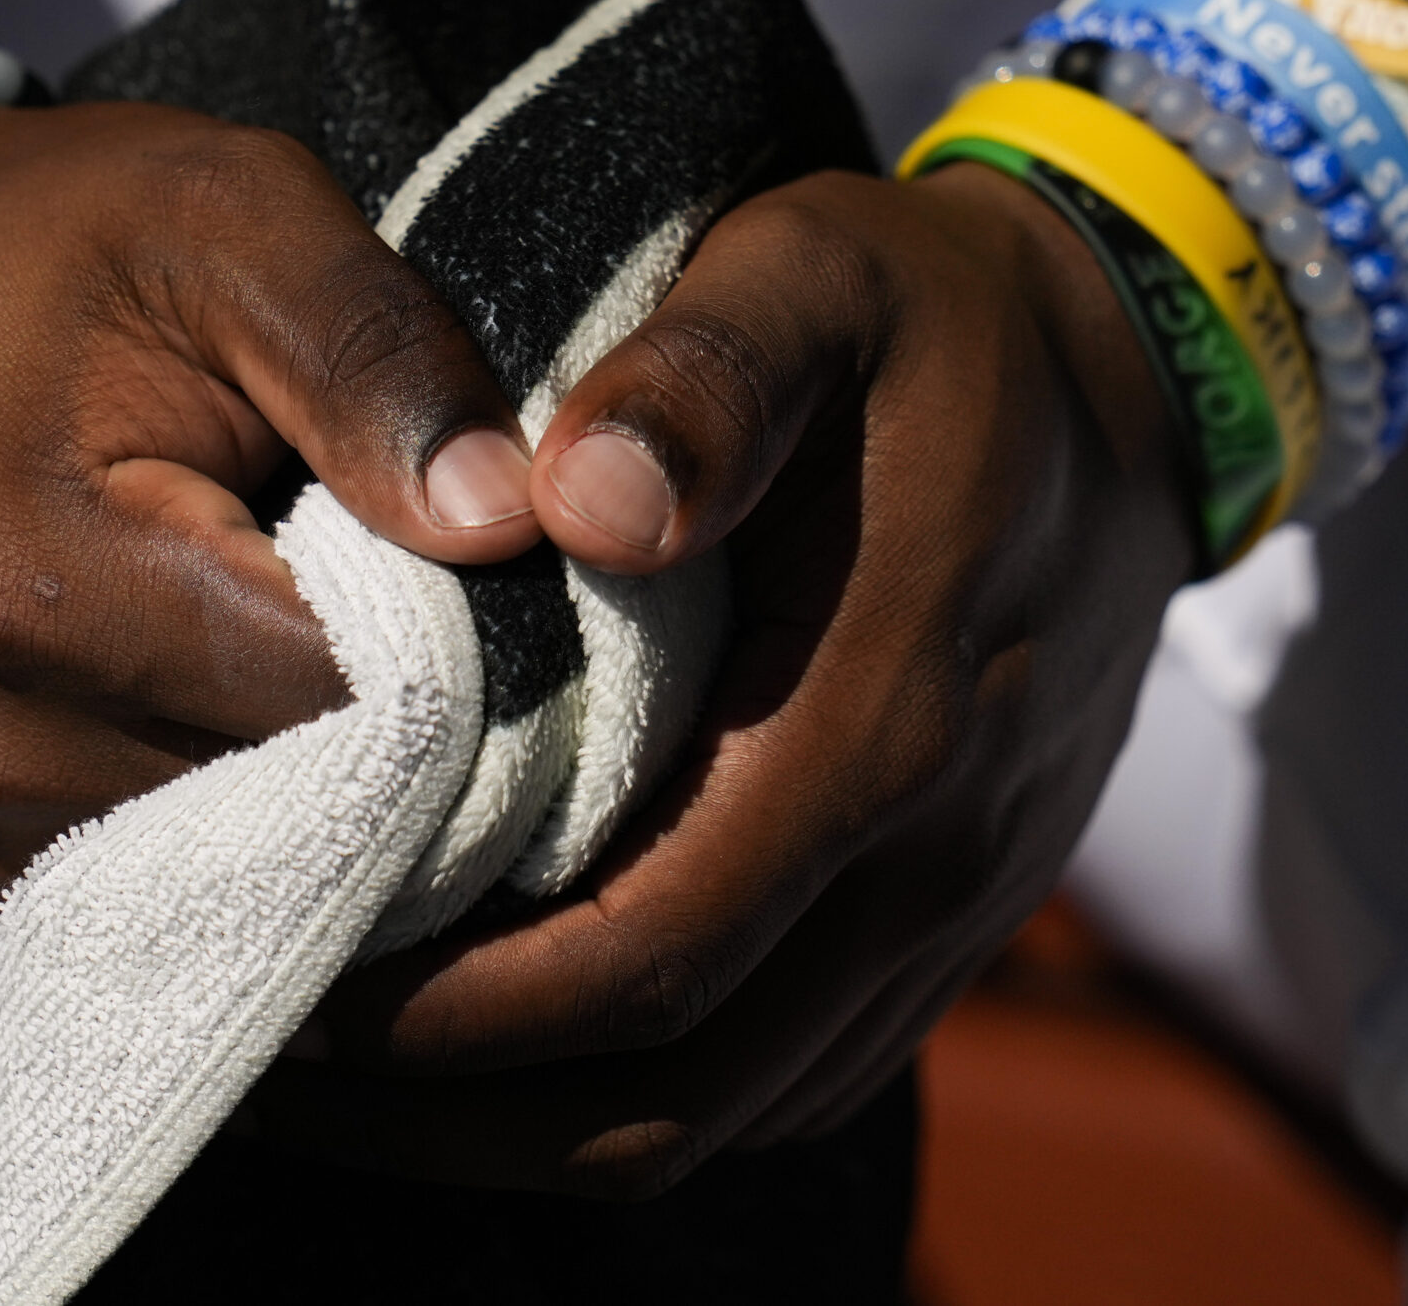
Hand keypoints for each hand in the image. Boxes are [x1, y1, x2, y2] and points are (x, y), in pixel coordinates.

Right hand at [0, 100, 542, 940]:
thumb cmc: (57, 249)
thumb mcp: (231, 219)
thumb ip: (373, 354)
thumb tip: (508, 519)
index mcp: (39, 583)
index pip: (339, 705)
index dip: (457, 653)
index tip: (492, 581)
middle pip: (293, 814)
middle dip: (393, 732)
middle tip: (417, 607)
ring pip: (237, 880)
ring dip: (314, 795)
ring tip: (316, 647)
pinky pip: (153, 905)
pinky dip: (228, 839)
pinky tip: (238, 715)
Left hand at [253, 163, 1195, 1194]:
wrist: (1127, 372)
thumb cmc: (931, 319)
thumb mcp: (815, 278)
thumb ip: (707, 379)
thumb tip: (571, 505)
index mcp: (876, 718)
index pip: (644, 955)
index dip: (457, 1015)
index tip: (295, 989)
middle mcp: (924, 857)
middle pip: (673, 1094)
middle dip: (461, 1112)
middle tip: (280, 1055)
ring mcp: (951, 907)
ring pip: (726, 1112)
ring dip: (535, 1128)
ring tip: (362, 1076)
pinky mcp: (950, 917)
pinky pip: (789, 1078)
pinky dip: (643, 1099)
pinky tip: (518, 1052)